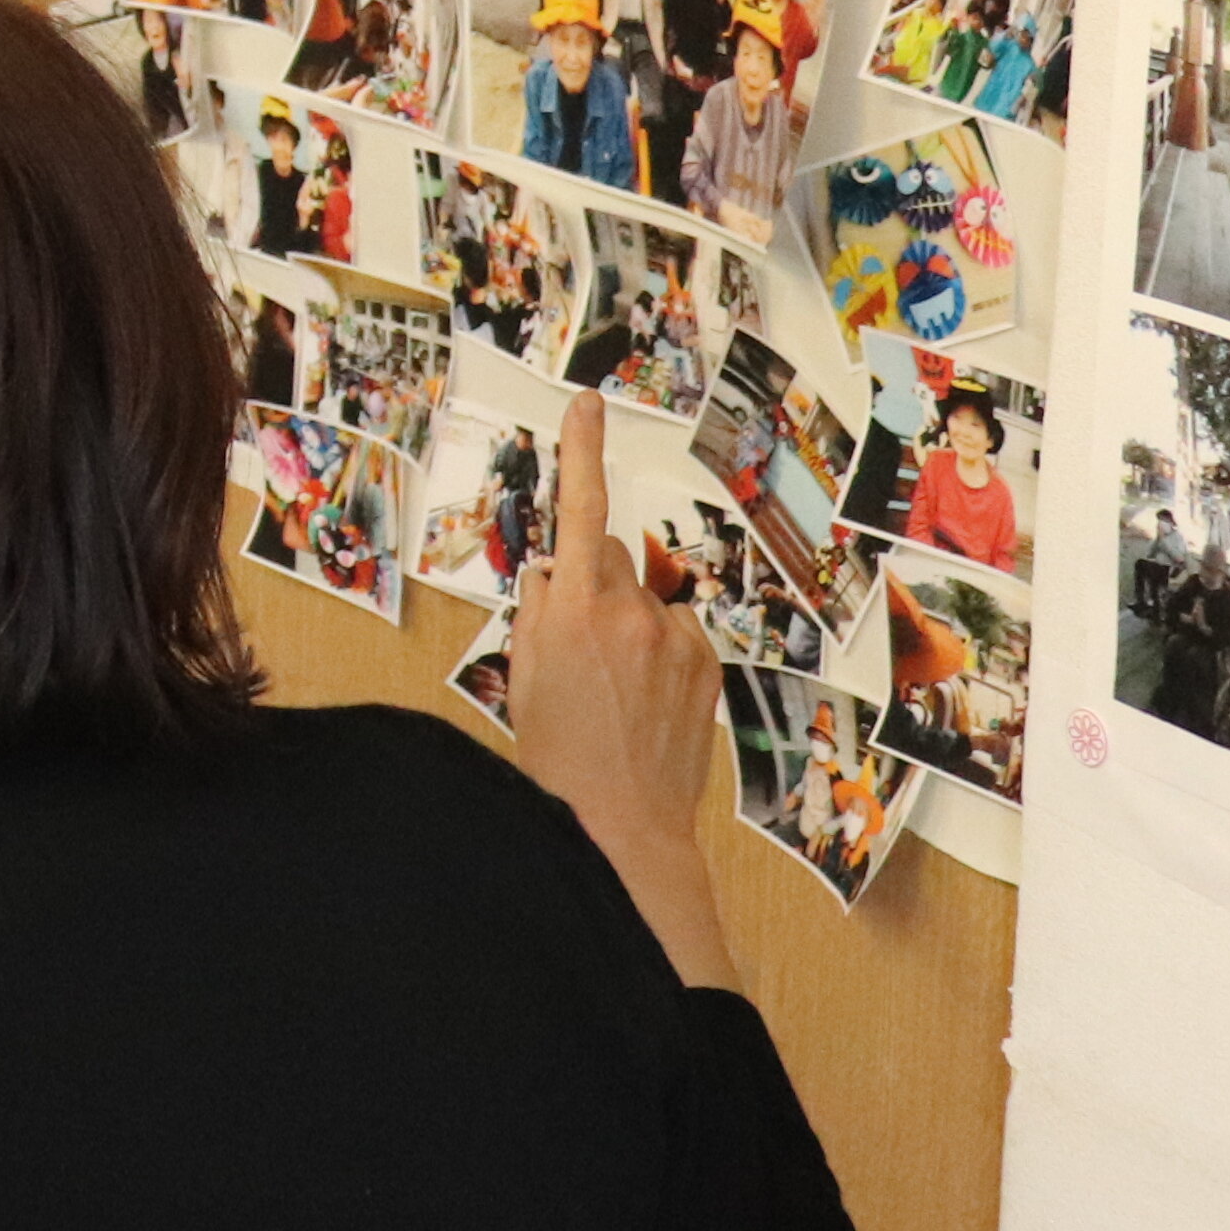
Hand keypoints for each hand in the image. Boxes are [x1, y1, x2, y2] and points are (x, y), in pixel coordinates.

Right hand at [503, 395, 745, 993]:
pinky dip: (659, 659)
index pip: (579, 511)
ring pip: (643, 606)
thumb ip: (539, 609)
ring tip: (613, 695)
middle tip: (576, 652)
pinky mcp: (705, 664)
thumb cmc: (555, 754)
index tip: (587, 407)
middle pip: (608, 564)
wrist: (620, 823)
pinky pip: (675, 638)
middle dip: (592, 587)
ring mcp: (675, 637)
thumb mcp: (524, 672)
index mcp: (573, 607)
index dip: (582, 452)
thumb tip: (554, 575)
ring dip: (628, 630)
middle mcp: (631, 610)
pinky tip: (644, 706)